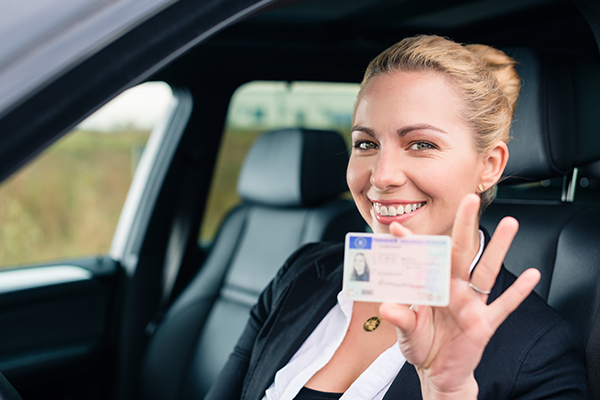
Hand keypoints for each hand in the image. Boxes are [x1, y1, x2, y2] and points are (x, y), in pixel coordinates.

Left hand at [379, 194, 539, 399]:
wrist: (438, 373)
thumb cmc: (421, 345)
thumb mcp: (407, 332)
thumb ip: (400, 318)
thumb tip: (386, 308)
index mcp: (432, 287)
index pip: (422, 259)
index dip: (411, 243)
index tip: (397, 227)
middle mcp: (453, 289)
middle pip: (460, 252)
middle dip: (464, 226)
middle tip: (470, 200)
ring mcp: (470, 304)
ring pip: (486, 271)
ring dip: (498, 248)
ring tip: (510, 224)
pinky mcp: (484, 323)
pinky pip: (503, 306)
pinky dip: (518, 292)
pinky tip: (533, 275)